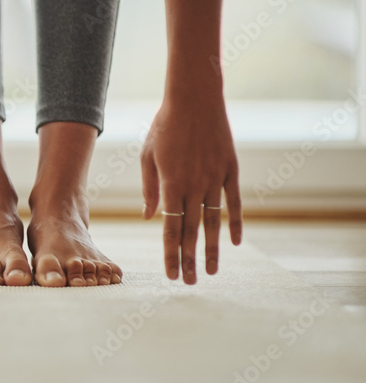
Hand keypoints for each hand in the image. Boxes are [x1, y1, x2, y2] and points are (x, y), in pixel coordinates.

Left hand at [141, 97, 241, 283]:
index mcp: (170, 184)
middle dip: (189, 259)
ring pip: (214, 221)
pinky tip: (235, 242)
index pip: (169, 227)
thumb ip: (150, 189)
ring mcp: (214, 178)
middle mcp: (194, 185)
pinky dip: (235, 222)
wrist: (194, 99)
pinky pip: (233, 202)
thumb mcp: (148, 156)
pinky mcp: (230, 170)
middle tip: (190, 282)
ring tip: (212, 270)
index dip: (170, 252)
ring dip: (213, 248)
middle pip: (191, 230)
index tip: (171, 274)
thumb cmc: (164, 127)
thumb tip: (151, 217)